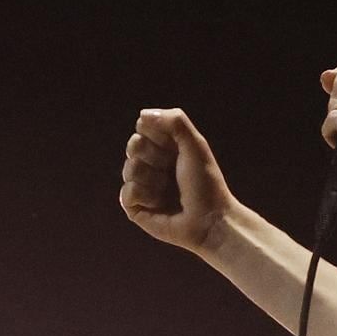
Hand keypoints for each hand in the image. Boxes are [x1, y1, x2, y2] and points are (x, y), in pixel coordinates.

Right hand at [121, 109, 235, 254]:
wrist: (210, 220)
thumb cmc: (205, 184)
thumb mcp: (195, 145)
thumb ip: (175, 122)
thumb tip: (142, 115)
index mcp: (166, 147)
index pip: (143, 126)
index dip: (158, 135)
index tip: (176, 148)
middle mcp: (152, 163)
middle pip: (133, 145)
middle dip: (154, 157)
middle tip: (173, 171)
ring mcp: (143, 184)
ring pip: (129, 168)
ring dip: (152, 180)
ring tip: (169, 192)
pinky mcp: (136, 206)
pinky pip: (126, 193)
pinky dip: (145, 197)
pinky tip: (160, 205)